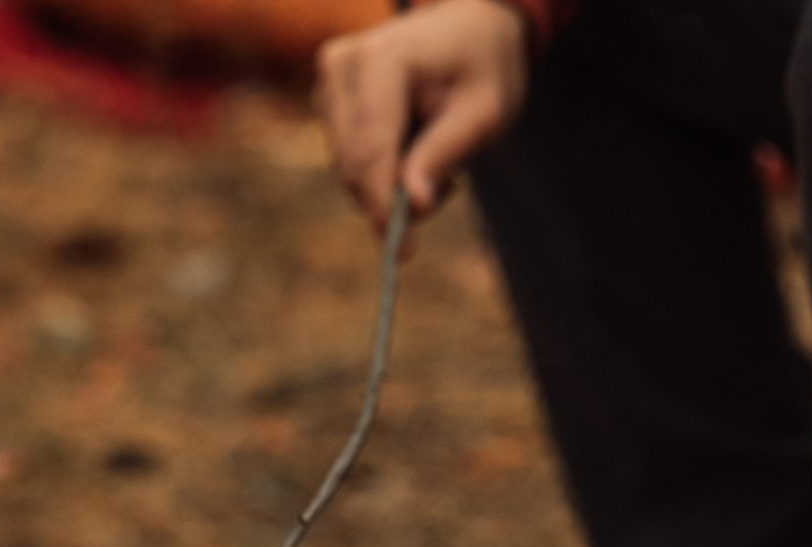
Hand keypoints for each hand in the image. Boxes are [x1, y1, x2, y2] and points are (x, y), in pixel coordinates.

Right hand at [315, 0, 529, 235]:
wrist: (469, 27)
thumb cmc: (484, 68)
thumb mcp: (484, 113)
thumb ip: (444, 155)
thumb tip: (411, 207)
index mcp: (382, 59)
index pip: (371, 148)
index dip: (384, 205)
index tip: (403, 254)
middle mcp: (341, 65)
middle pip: (353, 165)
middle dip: (395, 195)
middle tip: (448, 187)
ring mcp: (328, 81)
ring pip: (348, 169)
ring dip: (391, 183)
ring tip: (438, 156)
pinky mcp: (327, 99)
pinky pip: (348, 160)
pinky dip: (382, 171)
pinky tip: (415, 146)